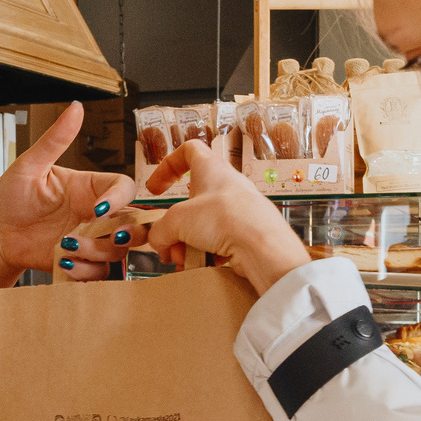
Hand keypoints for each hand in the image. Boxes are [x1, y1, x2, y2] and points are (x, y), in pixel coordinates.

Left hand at [0, 104, 133, 285]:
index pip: (123, 189)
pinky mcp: (83, 262)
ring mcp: (92, 240)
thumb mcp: (29, 167)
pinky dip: (86, 273)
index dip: (119, 199)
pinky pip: (100, 273)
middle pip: (135, 223)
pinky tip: (64, 264)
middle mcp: (97, 215)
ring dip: (98, 253)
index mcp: (90, 188)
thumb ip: (54, 140)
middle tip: (106, 237)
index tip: (98, 211)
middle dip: (127, 233)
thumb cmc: (11, 198)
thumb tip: (75, 107)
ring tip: (66, 249)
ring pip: (118, 251)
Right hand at [60, 139, 310, 292]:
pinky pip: (217, 246)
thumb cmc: (229, 224)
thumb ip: (160, 228)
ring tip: (181, 260)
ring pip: (202, 227)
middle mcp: (230, 187)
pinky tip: (197, 270)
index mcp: (213, 169)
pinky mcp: (248, 239)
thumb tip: (156, 240)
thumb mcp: (180, 221)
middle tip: (166, 239)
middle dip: (174, 221)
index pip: (188, 150)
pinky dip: (203, 257)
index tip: (154, 184)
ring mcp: (241, 213)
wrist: (266, 252)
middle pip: (192, 198)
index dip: (167, 164)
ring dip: (187, 244)